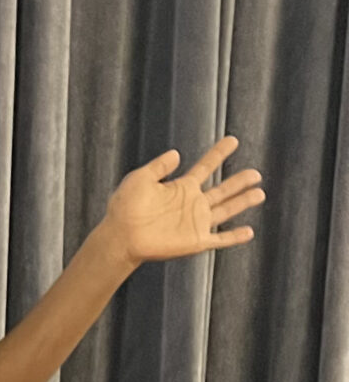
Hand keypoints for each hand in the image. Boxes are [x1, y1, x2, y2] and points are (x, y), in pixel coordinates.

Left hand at [100, 135, 263, 267]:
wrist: (121, 236)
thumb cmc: (125, 208)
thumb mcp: (140, 179)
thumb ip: (159, 166)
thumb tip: (176, 153)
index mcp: (181, 187)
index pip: (205, 167)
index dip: (219, 154)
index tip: (233, 140)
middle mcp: (192, 204)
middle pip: (222, 189)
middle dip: (239, 181)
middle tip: (256, 173)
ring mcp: (195, 222)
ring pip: (226, 210)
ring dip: (243, 202)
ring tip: (260, 193)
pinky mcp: (195, 241)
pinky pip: (219, 239)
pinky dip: (234, 237)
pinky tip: (249, 232)